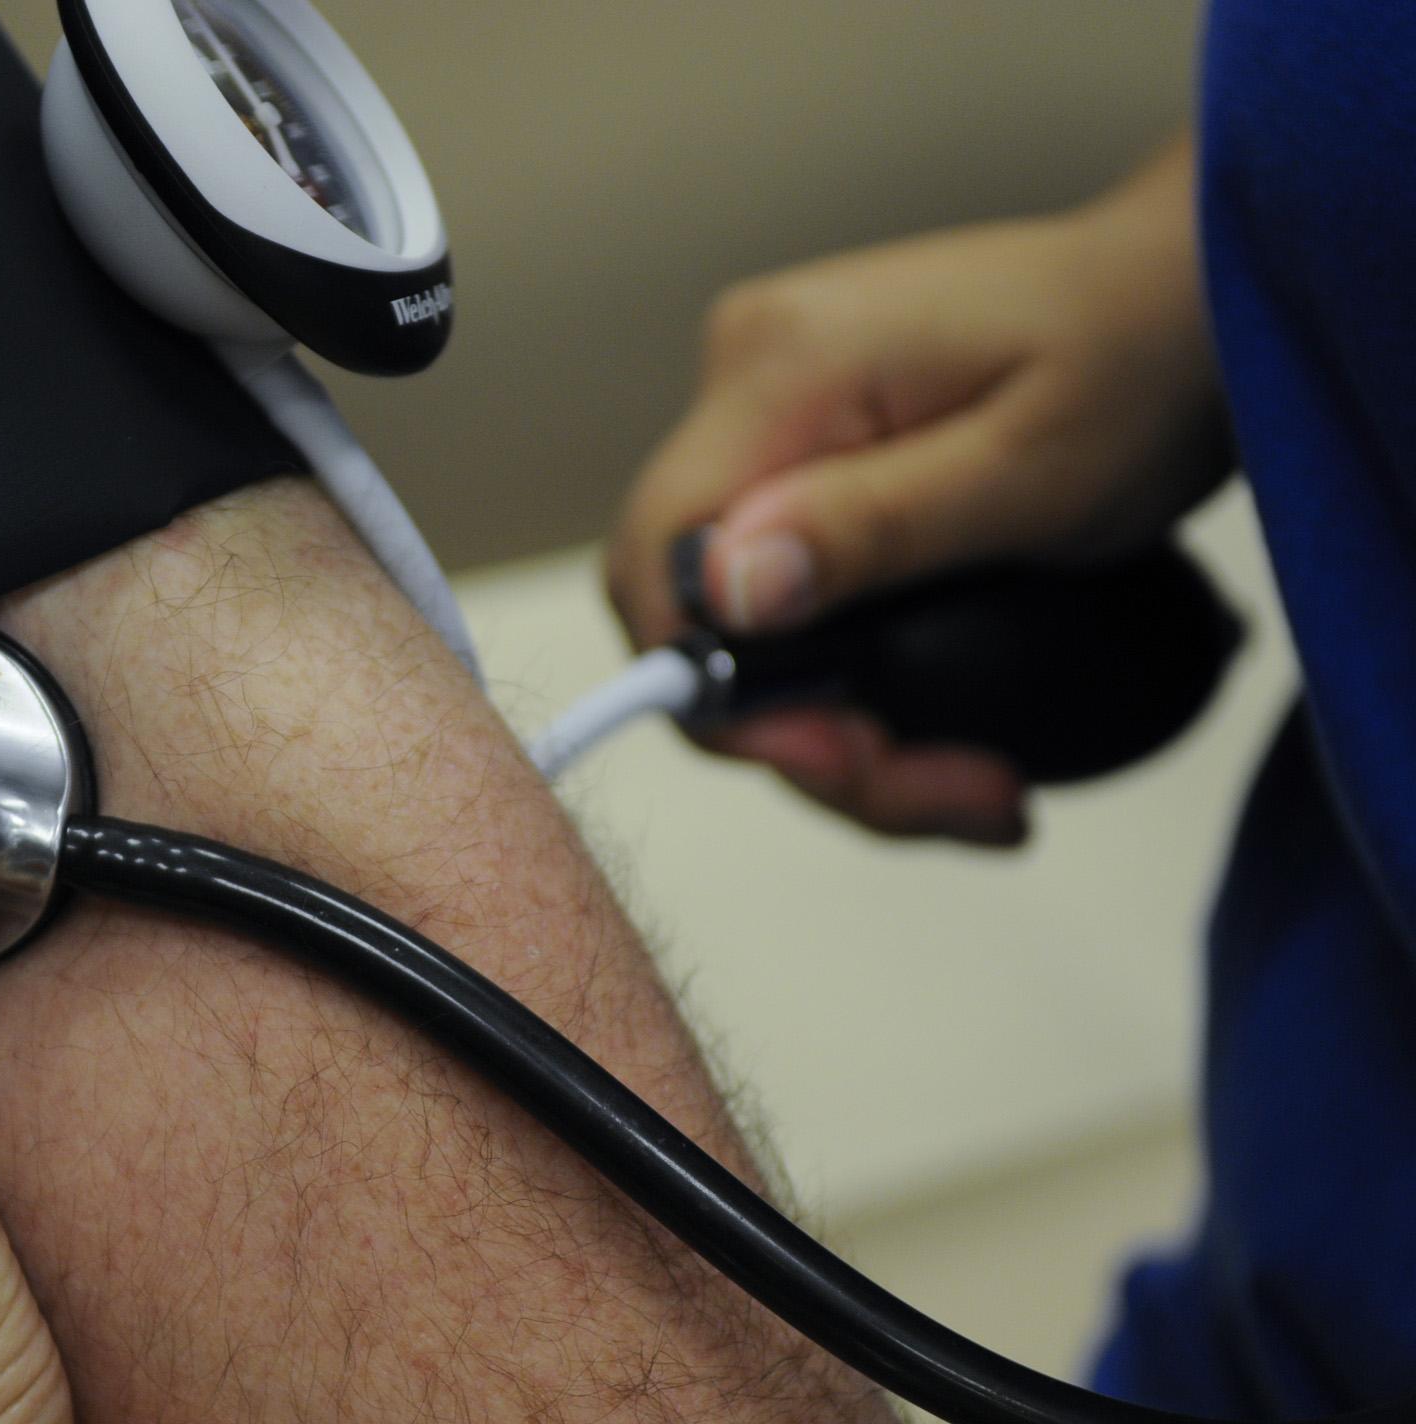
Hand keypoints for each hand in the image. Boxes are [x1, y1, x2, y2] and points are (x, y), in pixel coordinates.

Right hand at [605, 140, 1228, 840]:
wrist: (1188, 293)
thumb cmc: (1142, 364)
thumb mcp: (1029, 470)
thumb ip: (872, 527)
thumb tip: (729, 593)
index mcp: (782, 368)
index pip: (658, 556)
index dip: (712, 686)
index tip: (844, 756)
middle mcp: (745, 377)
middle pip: (697, 607)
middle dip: (806, 732)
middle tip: (956, 793)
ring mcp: (771, 410)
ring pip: (741, 616)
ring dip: (839, 722)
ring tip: (978, 783)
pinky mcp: (806, 445)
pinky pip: (786, 586)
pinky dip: (851, 670)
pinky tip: (940, 724)